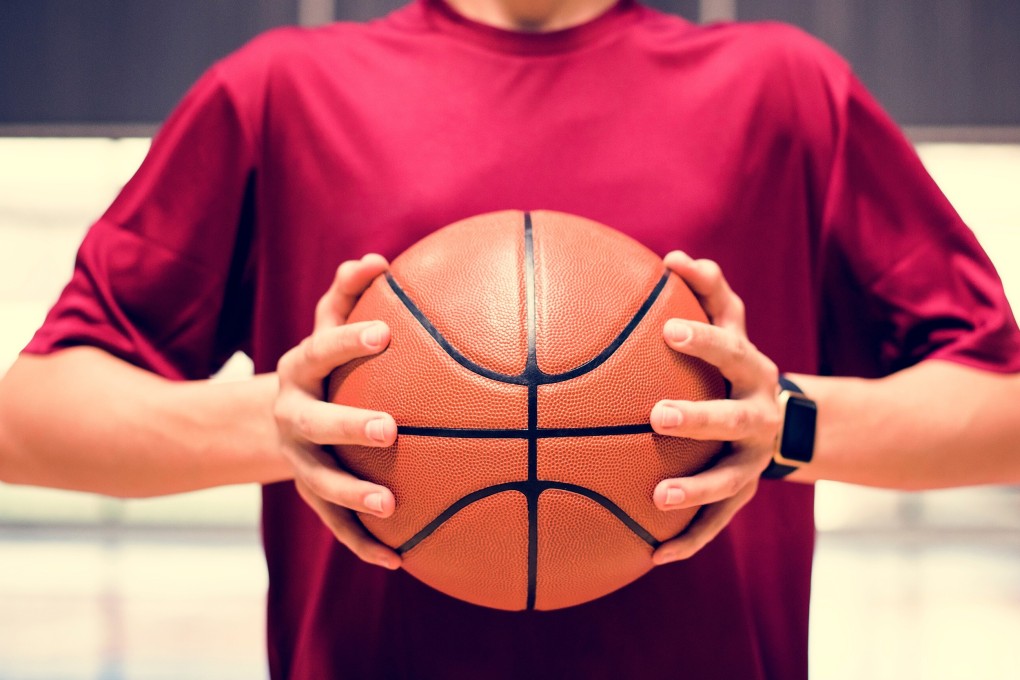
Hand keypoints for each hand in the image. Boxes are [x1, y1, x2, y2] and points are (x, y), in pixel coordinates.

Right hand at [274, 254, 401, 569]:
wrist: (278, 418)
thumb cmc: (324, 366)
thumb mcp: (328, 328)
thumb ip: (348, 295)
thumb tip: (378, 259)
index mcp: (299, 371)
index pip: (319, 349)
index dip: (345, 341)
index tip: (383, 333)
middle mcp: (291, 416)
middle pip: (313, 422)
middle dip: (347, 424)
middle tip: (390, 427)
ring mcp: (298, 460)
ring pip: (320, 481)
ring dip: (353, 494)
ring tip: (390, 505)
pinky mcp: (310, 495)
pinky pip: (334, 524)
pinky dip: (362, 543)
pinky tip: (400, 560)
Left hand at [649, 251, 779, 564]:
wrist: (788, 421)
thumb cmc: (737, 364)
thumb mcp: (732, 326)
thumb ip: (708, 292)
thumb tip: (674, 256)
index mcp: (752, 369)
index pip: (730, 348)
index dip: (704, 339)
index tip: (667, 330)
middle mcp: (760, 414)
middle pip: (735, 418)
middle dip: (701, 417)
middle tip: (658, 415)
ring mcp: (755, 459)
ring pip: (730, 479)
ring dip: (696, 490)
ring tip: (658, 498)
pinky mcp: (745, 493)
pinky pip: (718, 522)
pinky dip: (689, 540)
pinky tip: (653, 556)